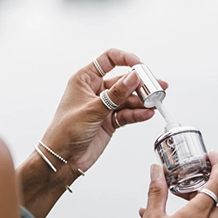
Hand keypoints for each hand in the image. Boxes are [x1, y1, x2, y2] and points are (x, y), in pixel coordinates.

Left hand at [39, 49, 166, 173]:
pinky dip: (137, 113)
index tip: (141, 67)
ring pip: (128, 98)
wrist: (62, 158)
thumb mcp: (92, 109)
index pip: (109, 59)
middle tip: (155, 88)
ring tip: (153, 103)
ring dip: (141, 101)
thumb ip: (116, 94)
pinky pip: (127, 113)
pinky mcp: (110, 121)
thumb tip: (133, 77)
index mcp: (85, 79)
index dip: (126, 59)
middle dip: (140, 84)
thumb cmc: (65, 131)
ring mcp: (104, 106)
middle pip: (123, 80)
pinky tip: (147, 114)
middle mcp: (95, 90)